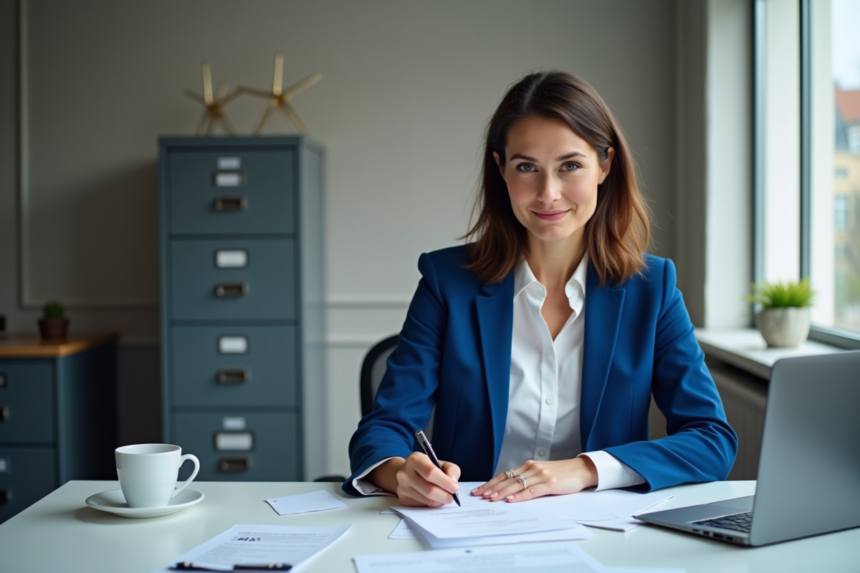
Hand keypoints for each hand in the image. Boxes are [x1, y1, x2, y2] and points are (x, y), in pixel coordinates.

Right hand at [369, 453, 460, 506]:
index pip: (430, 472)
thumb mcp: (441, 463)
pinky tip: (433, 499)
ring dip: (439, 501)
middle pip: (428, 490)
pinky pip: (422, 506)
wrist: (408, 473)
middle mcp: (405, 473)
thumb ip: (451, 470)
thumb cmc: (428, 468)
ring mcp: (402, 487)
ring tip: (443, 496)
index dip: (445, 482)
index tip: (455, 488)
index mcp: (415, 459)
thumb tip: (453, 482)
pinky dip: (432, 504)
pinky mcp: (402, 499)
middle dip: (444, 495)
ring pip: (426, 500)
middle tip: (452, 497)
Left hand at [470, 456, 597, 502]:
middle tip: (479, 495)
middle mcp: (532, 469)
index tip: (480, 489)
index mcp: (528, 466)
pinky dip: (520, 496)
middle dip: (492, 488)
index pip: (505, 475)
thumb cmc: (561, 473)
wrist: (581, 469)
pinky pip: (532, 491)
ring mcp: (540, 475)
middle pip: (507, 479)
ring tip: (491, 498)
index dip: (491, 482)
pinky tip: (511, 500)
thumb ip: (528, 479)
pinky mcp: (550, 483)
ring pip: (517, 485)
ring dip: (502, 492)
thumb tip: (510, 490)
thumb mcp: (541, 473)